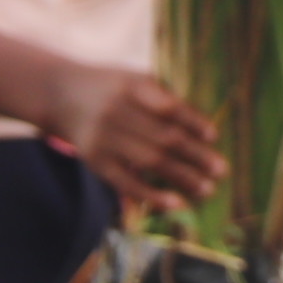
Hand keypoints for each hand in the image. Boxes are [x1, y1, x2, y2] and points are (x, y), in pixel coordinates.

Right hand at [55, 64, 227, 214]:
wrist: (61, 94)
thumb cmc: (114, 88)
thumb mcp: (136, 79)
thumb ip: (165, 98)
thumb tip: (206, 131)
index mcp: (133, 86)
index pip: (168, 107)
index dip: (192, 121)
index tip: (214, 136)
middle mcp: (117, 112)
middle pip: (163, 137)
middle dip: (195, 156)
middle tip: (222, 171)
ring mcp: (104, 138)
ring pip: (148, 161)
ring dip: (182, 178)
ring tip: (207, 189)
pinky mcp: (95, 161)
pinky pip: (126, 182)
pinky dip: (152, 195)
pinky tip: (176, 204)